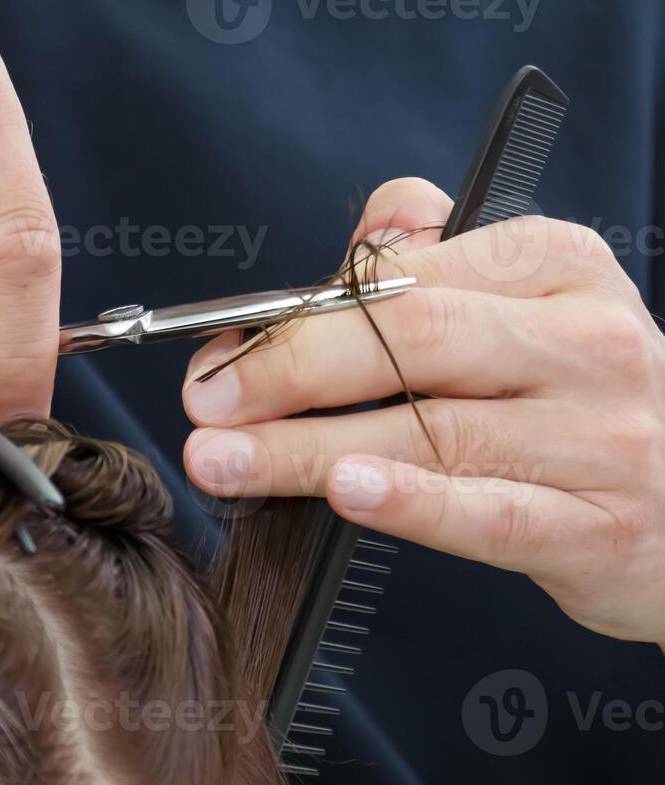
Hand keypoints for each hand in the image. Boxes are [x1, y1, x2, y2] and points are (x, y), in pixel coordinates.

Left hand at [183, 178, 664, 647]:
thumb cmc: (589, 401)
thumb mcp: (538, 305)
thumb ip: (446, 257)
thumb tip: (367, 236)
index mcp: (560, 271)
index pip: (412, 276)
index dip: (303, 314)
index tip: (225, 348)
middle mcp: (584, 345)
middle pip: (415, 340)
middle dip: (292, 368)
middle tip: (206, 399)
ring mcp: (597, 440)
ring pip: (433, 431)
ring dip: (310, 444)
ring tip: (226, 457)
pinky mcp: (596, 528)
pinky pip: (490, 513)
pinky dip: (412, 500)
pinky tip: (344, 491)